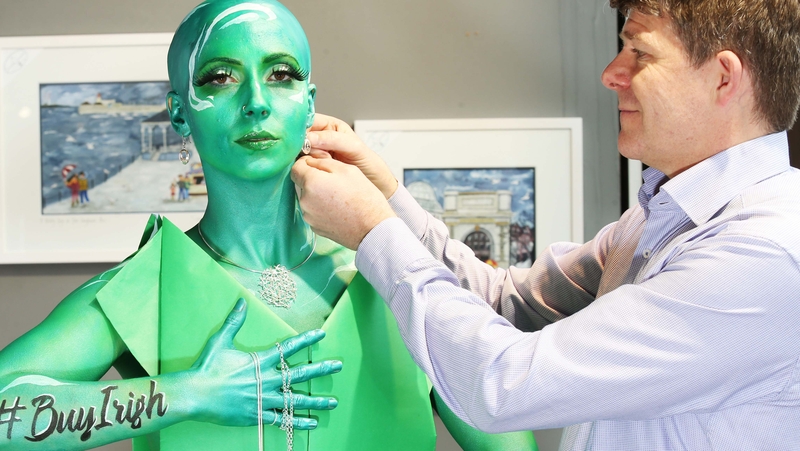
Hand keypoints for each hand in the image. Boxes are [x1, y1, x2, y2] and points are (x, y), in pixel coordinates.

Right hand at [189, 298, 341, 428]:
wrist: (195, 394)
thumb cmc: (207, 367)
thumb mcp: (221, 341)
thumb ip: (235, 322)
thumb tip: (242, 301)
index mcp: (259, 361)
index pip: (288, 348)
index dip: (306, 340)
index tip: (321, 335)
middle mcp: (266, 380)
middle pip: (299, 374)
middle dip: (320, 370)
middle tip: (338, 366)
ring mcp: (263, 399)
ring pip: (295, 400)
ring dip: (316, 401)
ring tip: (333, 402)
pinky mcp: (257, 415)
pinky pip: (282, 419)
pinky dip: (298, 422)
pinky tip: (312, 423)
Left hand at [291, 156, 395, 249]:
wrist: (372, 228)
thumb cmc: (364, 198)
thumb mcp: (347, 169)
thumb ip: (323, 161)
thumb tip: (309, 161)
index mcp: (312, 182)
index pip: (296, 167)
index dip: (306, 163)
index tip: (318, 165)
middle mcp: (305, 200)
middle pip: (300, 183)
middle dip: (312, 179)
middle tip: (333, 181)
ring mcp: (309, 216)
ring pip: (306, 198)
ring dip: (316, 194)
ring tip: (337, 196)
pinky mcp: (314, 227)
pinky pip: (312, 211)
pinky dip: (320, 208)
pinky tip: (336, 208)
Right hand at [307, 114, 397, 198]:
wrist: (376, 185)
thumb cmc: (369, 164)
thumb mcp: (354, 147)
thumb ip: (333, 139)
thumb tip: (309, 138)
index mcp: (330, 126)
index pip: (308, 120)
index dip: (300, 126)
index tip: (299, 136)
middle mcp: (320, 138)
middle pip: (299, 136)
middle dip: (302, 145)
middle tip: (313, 153)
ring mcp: (315, 154)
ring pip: (299, 152)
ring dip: (304, 158)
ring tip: (322, 162)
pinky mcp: (314, 169)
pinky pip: (303, 165)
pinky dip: (305, 168)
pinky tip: (314, 170)